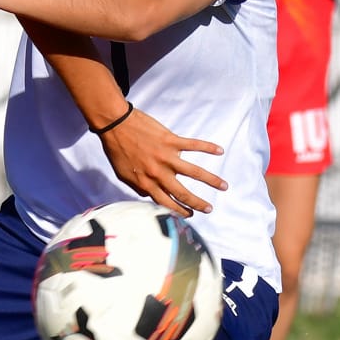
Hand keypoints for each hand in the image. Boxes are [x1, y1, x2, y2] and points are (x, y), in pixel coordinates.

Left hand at [94, 105, 227, 215]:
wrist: (115, 124)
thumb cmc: (117, 150)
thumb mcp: (123, 175)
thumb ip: (138, 187)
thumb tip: (150, 196)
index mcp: (146, 183)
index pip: (167, 202)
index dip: (180, 211)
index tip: (191, 215)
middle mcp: (158, 173)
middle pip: (183, 193)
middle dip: (198, 203)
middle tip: (209, 209)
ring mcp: (166, 156)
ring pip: (194, 172)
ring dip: (211, 180)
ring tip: (224, 186)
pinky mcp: (171, 140)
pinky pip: (193, 145)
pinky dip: (208, 148)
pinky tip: (220, 151)